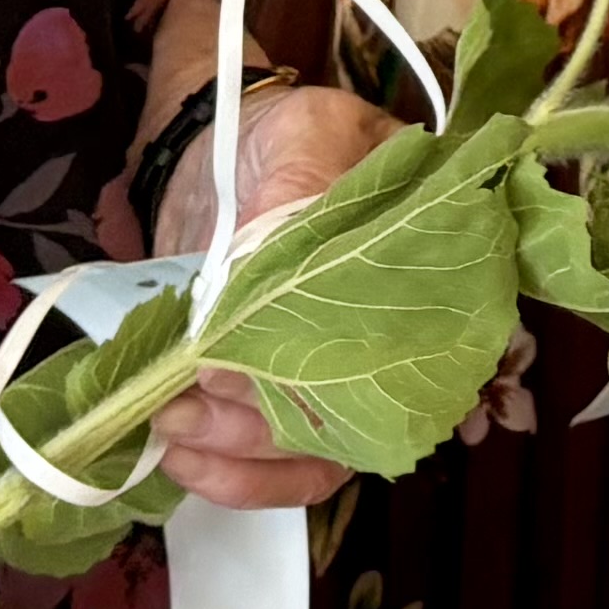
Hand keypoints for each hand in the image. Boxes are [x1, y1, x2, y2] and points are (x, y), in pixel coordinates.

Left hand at [148, 78, 386, 511]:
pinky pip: (279, 465)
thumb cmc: (285, 135)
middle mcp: (402, 339)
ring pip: (317, 454)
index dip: (346, 369)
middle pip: (359, 415)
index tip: (255, 359)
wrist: (223, 154)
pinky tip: (183, 460)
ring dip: (242, 457)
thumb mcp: (307, 132)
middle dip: (270, 422)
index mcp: (434, 268)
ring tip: (174, 427)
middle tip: (194, 396)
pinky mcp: (287, 399)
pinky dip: (231, 477)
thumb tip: (275, 252)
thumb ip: (302, 186)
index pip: (423, 345)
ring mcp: (342, 377)